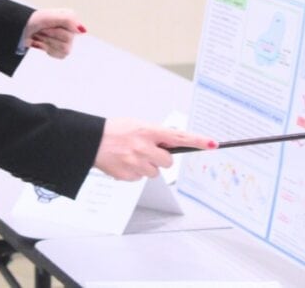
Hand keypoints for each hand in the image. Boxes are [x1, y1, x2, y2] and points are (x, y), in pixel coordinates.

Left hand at [23, 8, 85, 58]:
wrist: (21, 30)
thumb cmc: (33, 21)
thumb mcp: (49, 16)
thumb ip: (68, 20)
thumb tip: (82, 30)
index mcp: (69, 17)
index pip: (73, 29)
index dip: (57, 29)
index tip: (47, 25)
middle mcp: (70, 29)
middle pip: (68, 40)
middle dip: (50, 36)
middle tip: (42, 30)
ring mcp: (66, 41)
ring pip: (65, 49)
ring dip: (48, 43)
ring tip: (41, 37)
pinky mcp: (61, 50)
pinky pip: (61, 56)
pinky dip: (49, 50)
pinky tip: (42, 44)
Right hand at [93, 117, 215, 179]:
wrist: (91, 141)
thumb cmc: (114, 131)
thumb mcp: (137, 125)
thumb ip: (154, 134)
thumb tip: (170, 143)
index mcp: (148, 130)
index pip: (179, 136)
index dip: (198, 141)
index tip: (213, 144)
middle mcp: (144, 147)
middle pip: (167, 161)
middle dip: (160, 159)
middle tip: (146, 151)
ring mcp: (136, 162)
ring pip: (154, 172)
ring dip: (146, 166)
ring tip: (131, 156)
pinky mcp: (128, 175)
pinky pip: (140, 178)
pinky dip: (134, 172)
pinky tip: (124, 163)